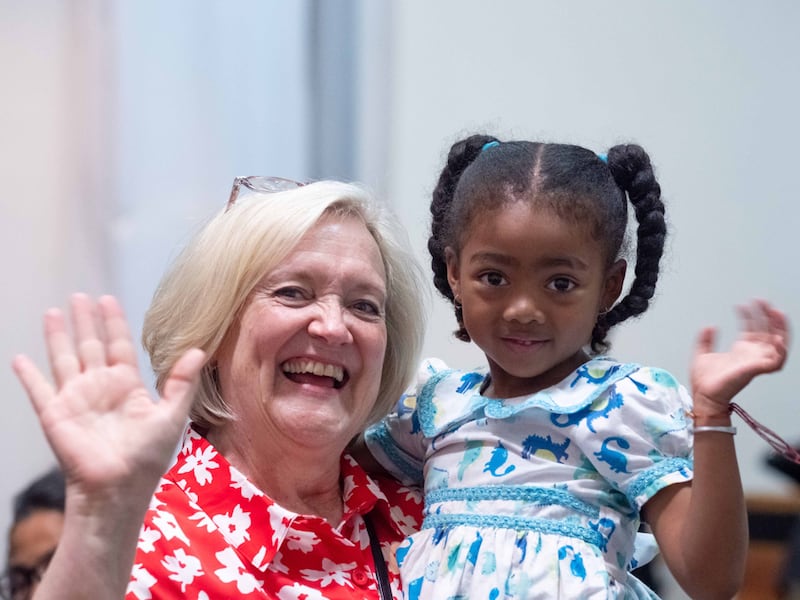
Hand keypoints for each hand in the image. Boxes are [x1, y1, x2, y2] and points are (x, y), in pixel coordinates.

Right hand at [12, 293, 204, 509]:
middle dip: (85, 321)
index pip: (118, 346)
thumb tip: (198, 350)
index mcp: (126, 386)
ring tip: (53, 311)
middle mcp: (99, 387)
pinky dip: (29, 375)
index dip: (113, 323)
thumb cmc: (148, 456)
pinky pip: (39, 390)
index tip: (108, 300)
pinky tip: (20, 358)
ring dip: (58, 336)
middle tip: (79, 296)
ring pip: (64, 359)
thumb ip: (182, 382)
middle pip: (90, 345)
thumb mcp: (172, 415)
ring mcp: (76, 399)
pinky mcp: (55, 414)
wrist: (119, 488)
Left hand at [691, 299, 788, 416]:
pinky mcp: (757, 370)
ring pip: (778, 343)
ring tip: (775, 312)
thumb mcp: (702, 353)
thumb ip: (706, 339)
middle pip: (768, 332)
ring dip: (780, 328)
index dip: (750, 316)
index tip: (742, 304)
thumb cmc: (705, 381)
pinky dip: (781, 351)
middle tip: (763, 301)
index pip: (753, 329)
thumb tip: (710, 326)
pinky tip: (777, 339)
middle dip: (768, 316)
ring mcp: (756, 362)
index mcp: (741, 351)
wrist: (702, 395)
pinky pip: (777, 362)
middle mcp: (752, 355)